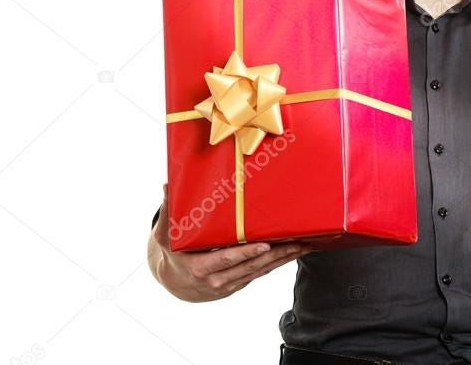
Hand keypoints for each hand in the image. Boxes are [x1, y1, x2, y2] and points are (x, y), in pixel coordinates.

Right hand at [148, 184, 311, 301]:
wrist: (174, 282)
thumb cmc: (172, 253)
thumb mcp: (166, 236)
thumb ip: (168, 213)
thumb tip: (166, 186)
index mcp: (200, 268)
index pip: (227, 260)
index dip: (246, 253)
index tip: (265, 246)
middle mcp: (217, 280)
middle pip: (252, 266)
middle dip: (277, 254)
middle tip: (298, 241)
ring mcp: (230, 284)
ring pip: (260, 271)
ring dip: (283, 259)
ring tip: (304, 245)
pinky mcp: (238, 284)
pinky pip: (260, 273)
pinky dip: (277, 263)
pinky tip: (293, 252)